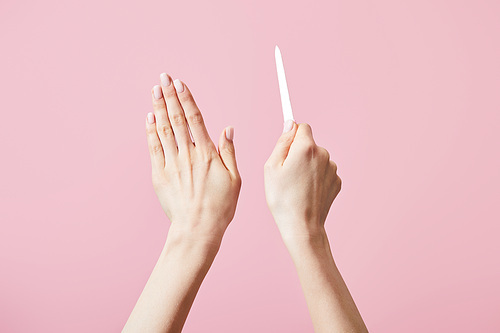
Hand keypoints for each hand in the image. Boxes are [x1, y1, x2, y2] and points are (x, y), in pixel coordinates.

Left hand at [146, 74, 240, 243]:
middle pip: (177, 119)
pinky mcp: (160, 175)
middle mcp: (188, 155)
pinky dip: (151, 131)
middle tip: (163, 77)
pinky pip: (154, 148)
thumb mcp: (235, 179)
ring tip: (154, 90)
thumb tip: (227, 128)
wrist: (197, 229)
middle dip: (169, 96)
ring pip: (164, 130)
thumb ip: (229, 152)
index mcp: (207, 154)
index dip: (186, 99)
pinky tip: (149, 117)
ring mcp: (172, 164)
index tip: (179, 83)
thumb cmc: (220, 206)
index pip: (195, 119)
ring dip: (159, 108)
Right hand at [264, 121, 340, 240]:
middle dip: (298, 153)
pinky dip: (316, 179)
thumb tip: (290, 124)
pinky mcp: (337, 182)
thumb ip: (282, 142)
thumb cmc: (282, 198)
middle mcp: (323, 154)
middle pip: (309, 144)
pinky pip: (323, 173)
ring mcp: (332, 169)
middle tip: (287, 173)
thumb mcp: (271, 167)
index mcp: (306, 148)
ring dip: (308, 167)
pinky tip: (307, 193)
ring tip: (297, 186)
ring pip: (317, 159)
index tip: (286, 146)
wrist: (302, 226)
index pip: (302, 127)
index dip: (291, 136)